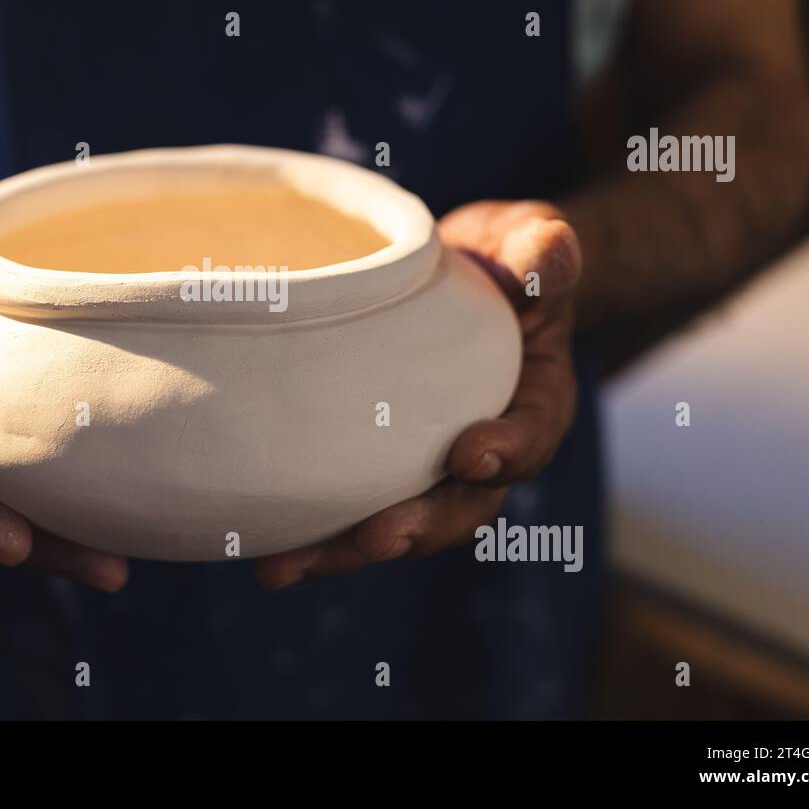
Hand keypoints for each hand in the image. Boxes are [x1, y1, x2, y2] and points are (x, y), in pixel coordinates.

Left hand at [255, 200, 581, 587]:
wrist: (460, 273)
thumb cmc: (501, 258)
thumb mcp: (528, 241)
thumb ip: (542, 249)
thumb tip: (547, 259)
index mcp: (532, 401)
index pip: (531, 436)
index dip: (507, 452)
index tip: (469, 456)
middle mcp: (485, 449)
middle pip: (462, 507)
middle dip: (419, 528)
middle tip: (378, 539)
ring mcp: (427, 466)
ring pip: (398, 524)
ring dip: (345, 551)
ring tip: (287, 567)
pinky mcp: (378, 465)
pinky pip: (351, 508)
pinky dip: (311, 533)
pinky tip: (261, 550)